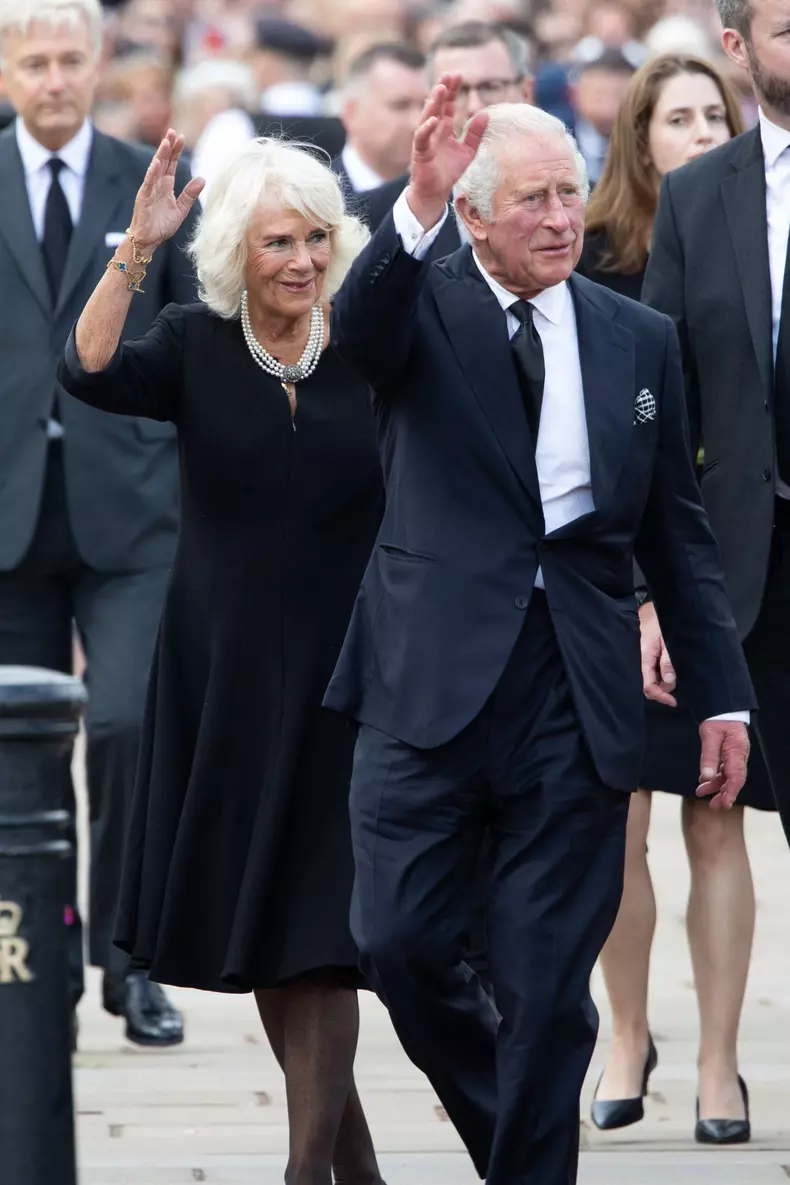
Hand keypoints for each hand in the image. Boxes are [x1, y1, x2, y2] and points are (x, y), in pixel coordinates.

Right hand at [128, 129, 204, 253]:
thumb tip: (203, 179)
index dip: (176, 151)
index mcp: (166, 186)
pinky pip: (148, 183)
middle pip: (163, 162)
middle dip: (168, 147)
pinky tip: (156, 163)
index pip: (172, 164)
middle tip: (173, 132)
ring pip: (155, 169)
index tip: (181, 137)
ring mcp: (149, 190)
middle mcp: (157, 185)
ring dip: (161, 155)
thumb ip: (190, 194)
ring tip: (166, 142)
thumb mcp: (181, 209)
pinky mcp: (144, 198)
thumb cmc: (162, 225)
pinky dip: (152, 173)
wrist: (149, 240)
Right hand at [405, 73, 488, 229]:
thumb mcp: (468, 151)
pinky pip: (422, 138)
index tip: (458, 75)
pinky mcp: (420, 153)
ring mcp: (425, 140)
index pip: (447, 104)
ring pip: (427, 117)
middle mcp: (433, 130)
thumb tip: (485, 113)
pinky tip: (434, 119)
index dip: (452, 90)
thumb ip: (476, 134)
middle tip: (449, 74)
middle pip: (437, 105)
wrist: (436, 192)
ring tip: (440, 89)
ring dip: (433, 103)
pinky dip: (427, 128)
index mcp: (444, 128)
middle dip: (442, 89)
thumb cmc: (449, 171)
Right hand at [639, 601, 676, 706]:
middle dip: (664, 689)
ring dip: (666, 680)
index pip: (648, 686)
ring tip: (679, 669)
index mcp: (645, 658)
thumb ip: (667, 660)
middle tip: (680, 681)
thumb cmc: (660, 621)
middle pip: (651, 685)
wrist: (655, 609)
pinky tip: (673, 666)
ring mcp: (648, 659)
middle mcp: (644, 661)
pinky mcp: (652, 655)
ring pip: (655, 678)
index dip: (660, 696)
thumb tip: (668, 681)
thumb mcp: (667, 640)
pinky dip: (665, 673)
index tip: (673, 701)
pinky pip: (657, 670)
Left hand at [696, 719, 748, 809]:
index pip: (736, 777)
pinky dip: (714, 777)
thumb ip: (708, 756)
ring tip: (700, 793)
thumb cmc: (717, 719)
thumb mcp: (709, 735)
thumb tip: (705, 777)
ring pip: (727, 776)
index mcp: (737, 752)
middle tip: (713, 806)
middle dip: (724, 794)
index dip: (731, 792)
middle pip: (734, 780)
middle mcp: (739, 756)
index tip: (724, 804)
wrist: (722, 707)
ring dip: (716, 786)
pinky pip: (724, 770)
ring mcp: (735, 756)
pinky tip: (704, 782)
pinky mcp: (729, 754)